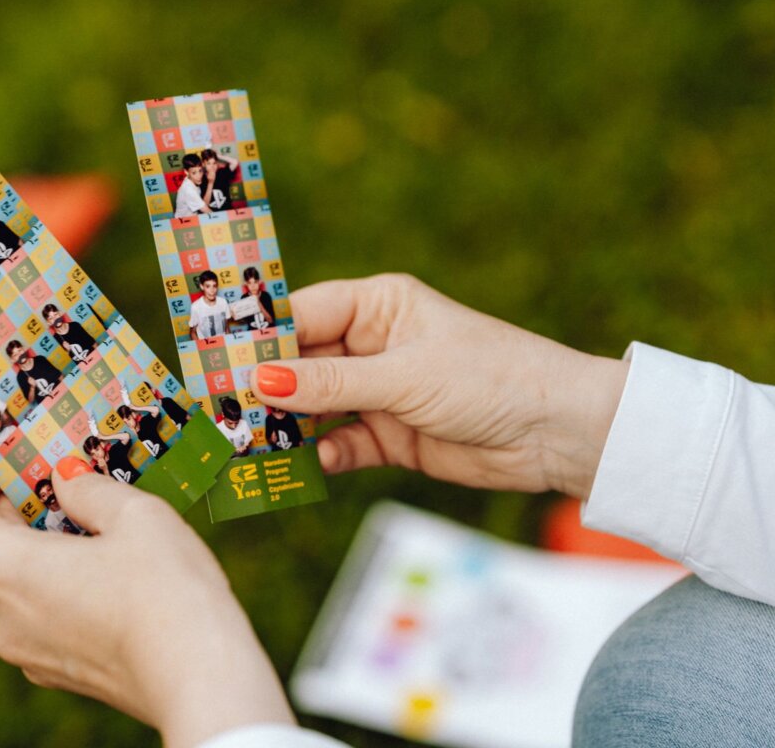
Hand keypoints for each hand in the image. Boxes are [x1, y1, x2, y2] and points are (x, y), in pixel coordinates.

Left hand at [0, 456, 293, 745]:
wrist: (205, 683)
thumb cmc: (170, 595)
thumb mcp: (137, 515)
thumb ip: (89, 488)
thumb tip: (67, 477)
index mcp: (7, 572)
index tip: (18, 453)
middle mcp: (2, 618)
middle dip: (24, 499)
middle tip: (71, 468)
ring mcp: (28, 651)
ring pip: (18, 577)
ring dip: (49, 538)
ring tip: (105, 514)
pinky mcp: (59, 669)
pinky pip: (43, 609)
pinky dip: (64, 576)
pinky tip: (116, 562)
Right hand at [250, 274, 627, 499]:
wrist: (558, 433)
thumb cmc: (491, 377)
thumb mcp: (404, 376)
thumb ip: (331, 382)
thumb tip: (262, 381)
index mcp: (377, 306)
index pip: (301, 313)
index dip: (259, 337)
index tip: (216, 359)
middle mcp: (372, 345)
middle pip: (300, 363)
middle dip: (266, 388)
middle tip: (219, 409)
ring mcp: (378, 392)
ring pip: (314, 408)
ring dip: (286, 427)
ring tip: (245, 444)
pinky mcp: (389, 437)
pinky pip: (338, 445)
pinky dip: (319, 457)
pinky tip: (301, 468)